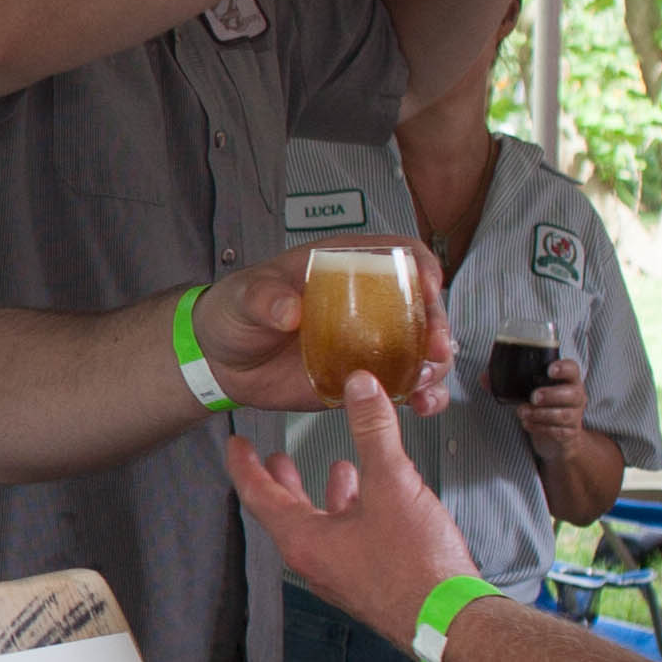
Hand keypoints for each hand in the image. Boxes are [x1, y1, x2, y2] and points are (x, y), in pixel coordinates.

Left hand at [190, 250, 450, 416]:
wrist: (222, 360)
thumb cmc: (237, 311)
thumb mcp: (246, 297)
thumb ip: (265, 298)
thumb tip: (289, 310)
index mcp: (345, 267)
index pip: (398, 255)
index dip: (421, 267)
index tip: (430, 286)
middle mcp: (368, 303)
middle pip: (422, 307)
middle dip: (438, 326)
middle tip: (435, 349)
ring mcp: (371, 343)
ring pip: (422, 349)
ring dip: (435, 367)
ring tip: (426, 384)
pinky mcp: (365, 379)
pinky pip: (403, 386)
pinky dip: (420, 395)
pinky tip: (422, 406)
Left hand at [229, 377, 480, 640]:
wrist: (449, 621)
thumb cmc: (415, 565)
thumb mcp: (392, 484)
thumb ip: (374, 431)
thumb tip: (359, 386)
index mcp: (305, 540)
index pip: (259, 496)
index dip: (245, 465)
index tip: (236, 444)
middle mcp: (316, 562)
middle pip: (288, 513)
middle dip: (284, 481)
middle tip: (275, 459)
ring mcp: (341, 575)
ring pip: (322, 526)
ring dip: (325, 496)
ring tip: (337, 467)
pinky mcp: (369, 582)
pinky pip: (348, 540)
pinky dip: (354, 513)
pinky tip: (379, 500)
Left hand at [518, 361, 593, 460]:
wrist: (556, 437)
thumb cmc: (542, 405)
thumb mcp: (528, 392)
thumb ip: (508, 383)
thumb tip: (483, 378)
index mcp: (568, 380)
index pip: (573, 369)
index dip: (564, 368)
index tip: (550, 370)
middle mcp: (576, 397)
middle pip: (572, 394)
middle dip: (551, 395)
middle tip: (533, 397)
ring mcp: (575, 416)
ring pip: (565, 415)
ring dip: (541, 414)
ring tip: (522, 412)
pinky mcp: (569, 434)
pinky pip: (559, 432)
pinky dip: (541, 428)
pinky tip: (527, 424)